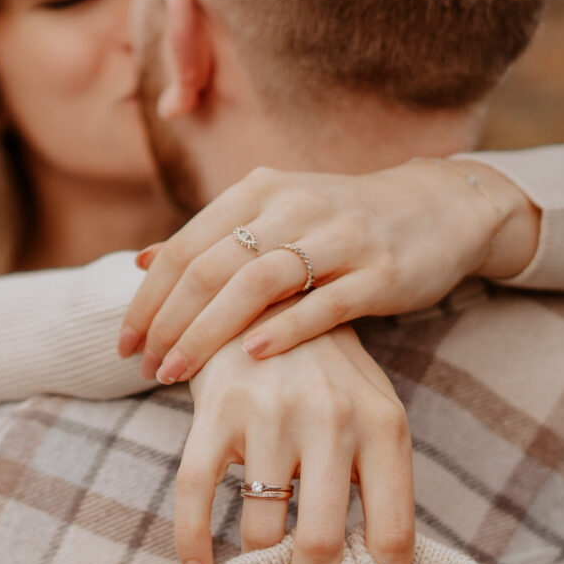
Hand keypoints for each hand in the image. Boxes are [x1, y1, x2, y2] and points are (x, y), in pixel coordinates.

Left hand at [118, 160, 542, 383]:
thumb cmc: (341, 223)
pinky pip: (325, 303)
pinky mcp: (380, 271)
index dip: (149, 298)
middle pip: (212, 267)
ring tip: (176, 373)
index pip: (187, 247)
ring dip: (208, 333)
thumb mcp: (275, 216)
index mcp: (260, 191)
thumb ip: (212, 239)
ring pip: (257, 284)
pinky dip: (284, 329)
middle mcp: (295, 205)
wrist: (439, 209)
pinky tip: (252, 358)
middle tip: (142, 366)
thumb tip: (142, 261)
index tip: (125, 343)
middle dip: (169, 322)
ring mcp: (340, 237)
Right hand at [175, 323, 414, 563]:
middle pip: (322, 544)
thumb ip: (381, 481)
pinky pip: (195, 494)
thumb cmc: (329, 372)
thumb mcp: (374, 412)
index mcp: (383, 427)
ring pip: (260, 527)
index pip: (392, 534)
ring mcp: (271, 413)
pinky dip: (192, 546)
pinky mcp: (218, 409)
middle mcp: (332, 419)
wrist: (272, 288)